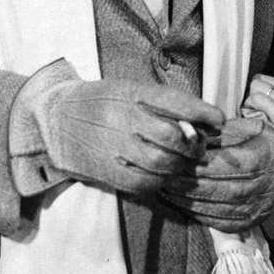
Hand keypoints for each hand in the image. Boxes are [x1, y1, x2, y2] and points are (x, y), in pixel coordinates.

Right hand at [41, 77, 225, 194]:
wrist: (54, 120)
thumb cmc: (100, 103)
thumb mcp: (129, 90)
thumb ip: (162, 103)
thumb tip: (204, 119)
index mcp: (129, 93)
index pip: (173, 101)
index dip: (201, 112)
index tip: (219, 119)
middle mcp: (122, 119)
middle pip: (172, 137)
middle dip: (193, 146)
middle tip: (200, 149)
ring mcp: (114, 147)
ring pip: (162, 163)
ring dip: (181, 166)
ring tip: (183, 163)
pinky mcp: (109, 173)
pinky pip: (146, 183)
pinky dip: (161, 181)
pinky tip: (162, 174)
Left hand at [160, 116, 273, 231]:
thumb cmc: (264, 144)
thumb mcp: (251, 128)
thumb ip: (223, 131)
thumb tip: (193, 132)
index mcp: (260, 160)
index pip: (223, 164)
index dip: (197, 163)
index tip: (176, 156)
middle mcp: (258, 188)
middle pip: (215, 187)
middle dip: (186, 181)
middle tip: (164, 174)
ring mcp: (252, 209)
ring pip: (213, 206)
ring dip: (185, 199)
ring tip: (165, 187)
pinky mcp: (245, 223)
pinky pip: (215, 222)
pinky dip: (194, 213)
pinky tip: (178, 201)